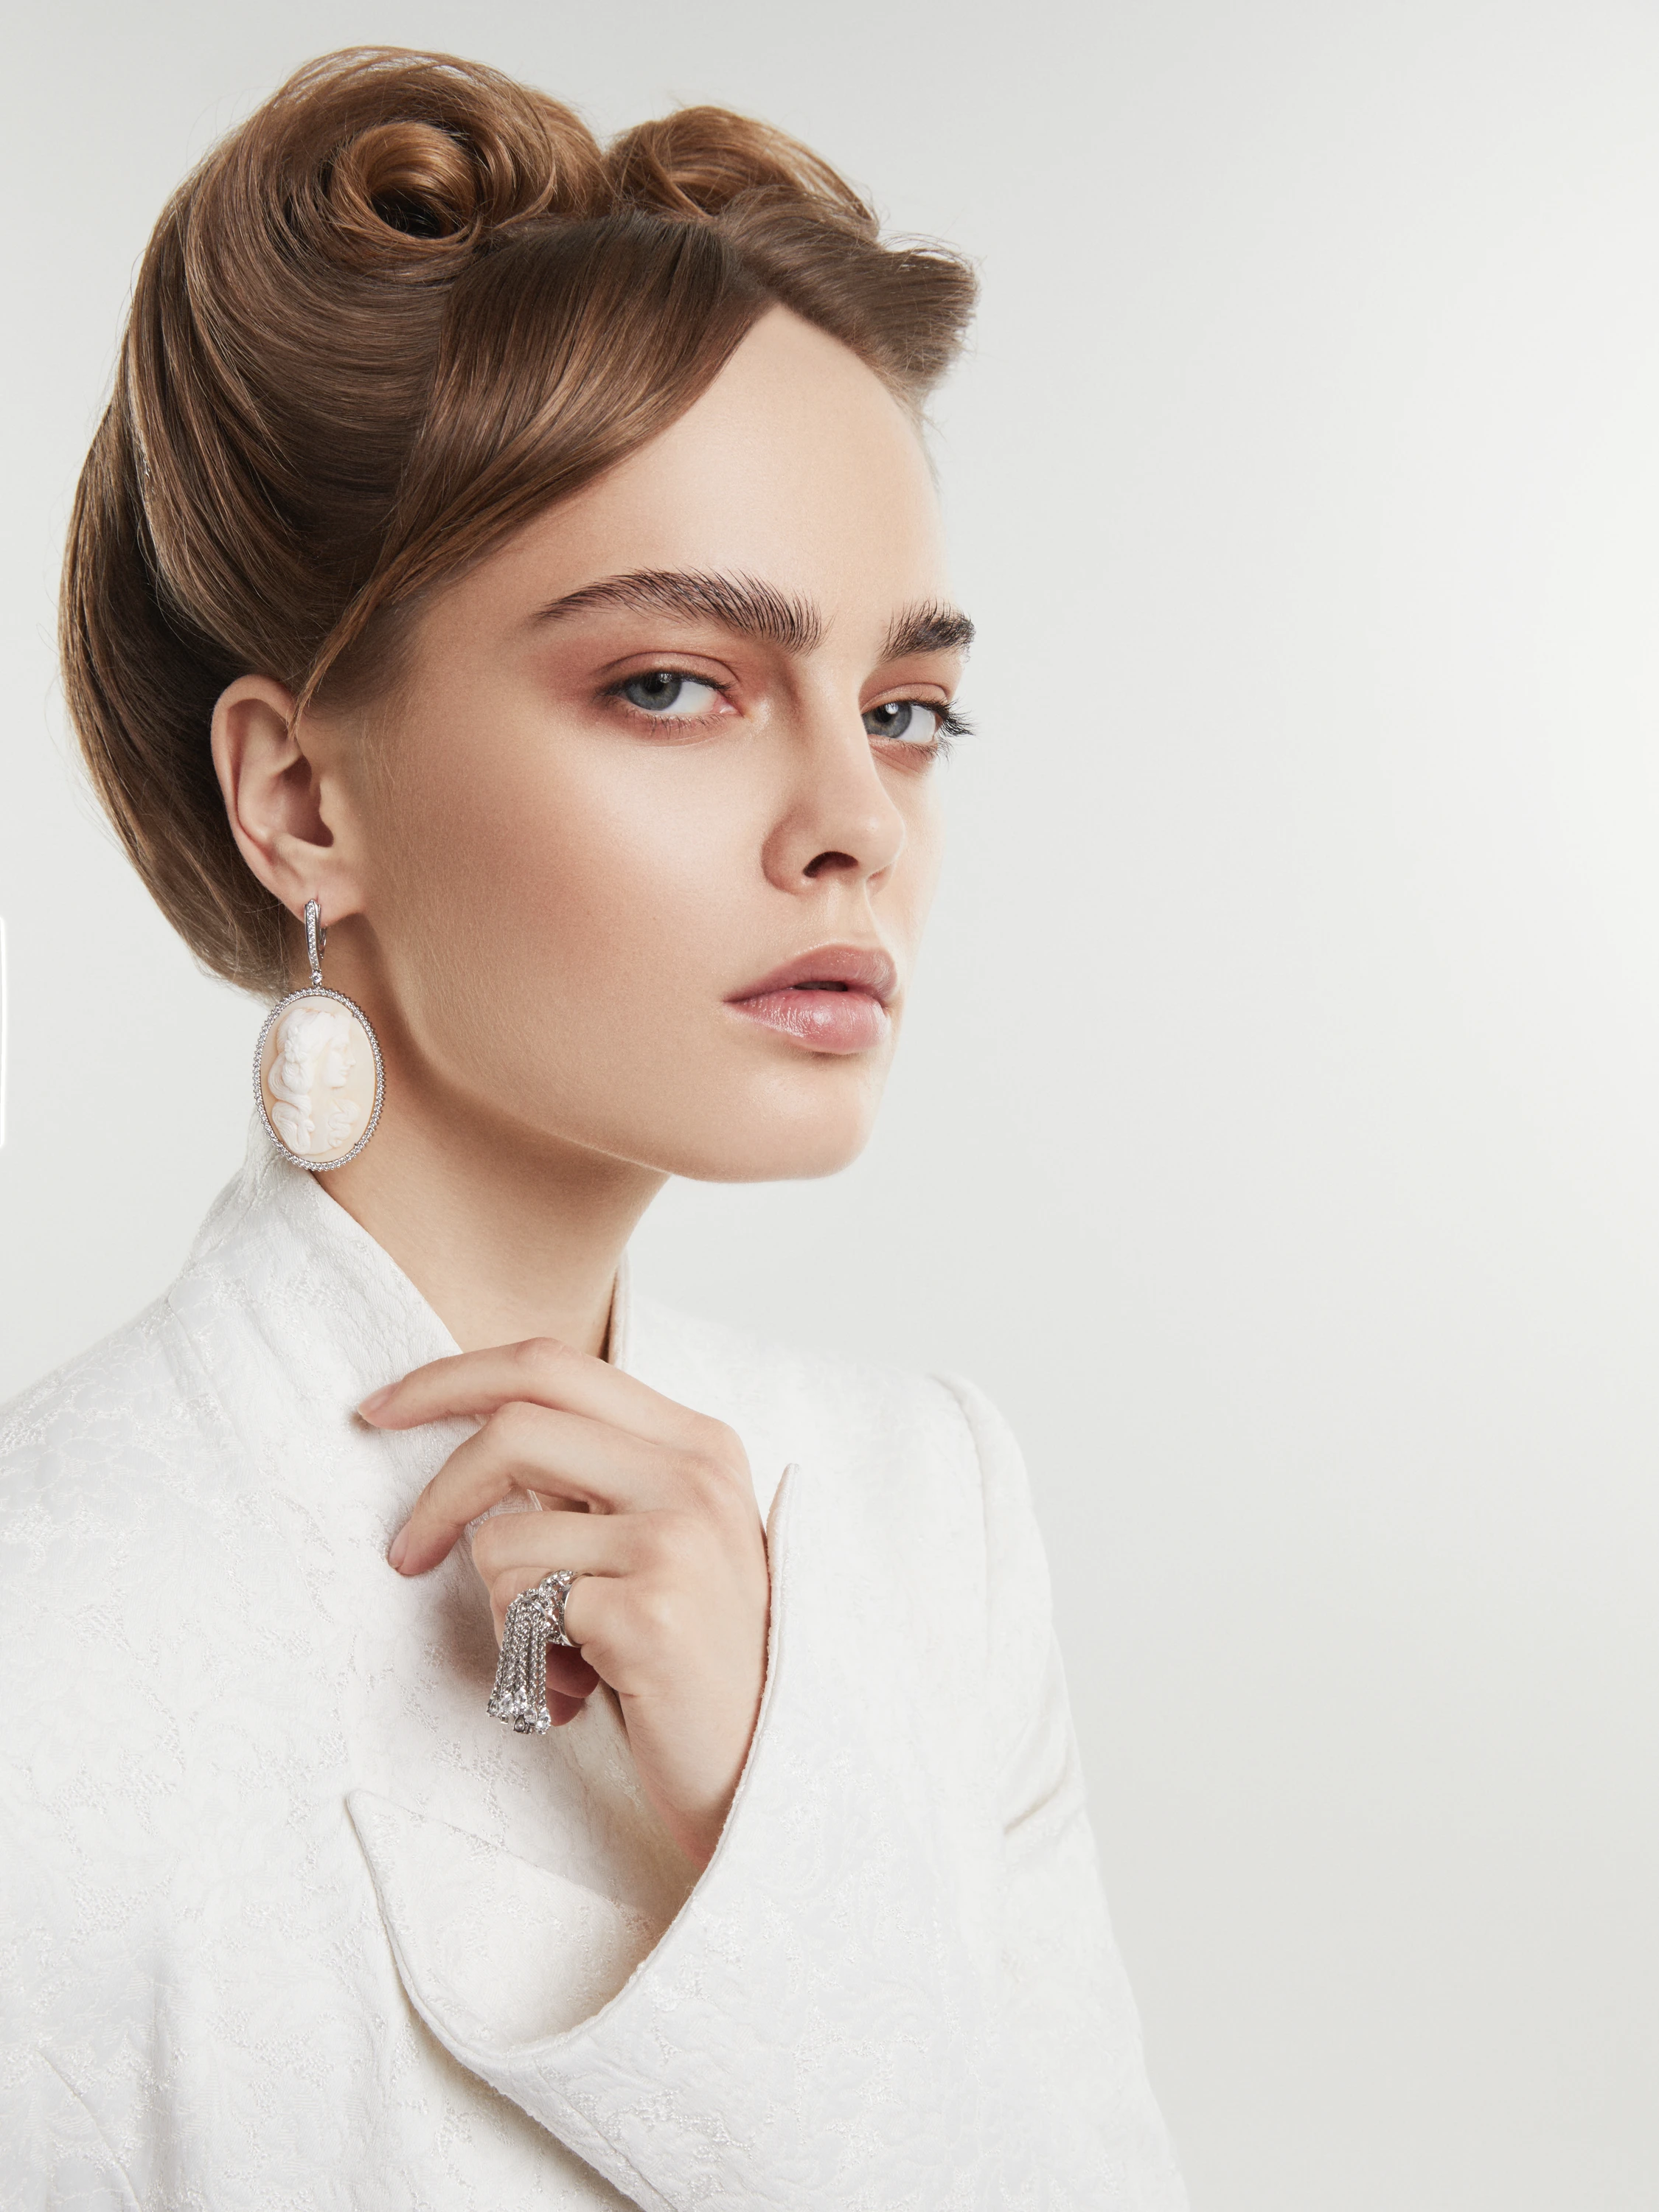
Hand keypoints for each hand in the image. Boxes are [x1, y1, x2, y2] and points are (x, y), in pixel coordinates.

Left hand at [362, 1337, 769, 1867]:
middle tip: (404, 1554)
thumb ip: (594, 1473)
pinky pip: (521, 1614)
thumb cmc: (689, 1654)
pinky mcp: (651, 1614)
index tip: (380, 1408)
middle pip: (513, 1428)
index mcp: (697, 1440)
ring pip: (503, 1540)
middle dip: (436, 1494)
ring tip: (560, 1658)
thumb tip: (478, 1426)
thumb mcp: (661, 1534)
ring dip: (502, 1616)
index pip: (550, 1365)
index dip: (451, 1377)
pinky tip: (577, 1692)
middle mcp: (695, 1474)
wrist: (765, 1768)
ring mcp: (678, 1540)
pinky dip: (525, 1665)